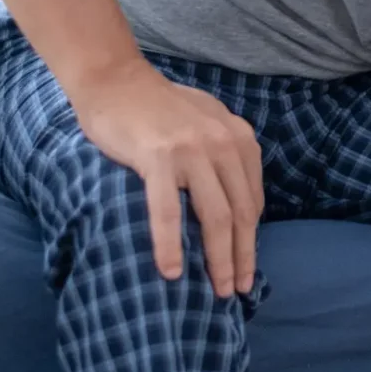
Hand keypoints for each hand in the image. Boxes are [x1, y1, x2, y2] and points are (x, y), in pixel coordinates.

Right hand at [73, 61, 263, 296]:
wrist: (118, 81)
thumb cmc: (160, 108)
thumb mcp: (208, 123)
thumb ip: (225, 155)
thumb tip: (238, 204)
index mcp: (238, 137)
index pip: (252, 199)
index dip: (251, 238)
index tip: (246, 267)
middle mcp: (223, 142)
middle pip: (240, 212)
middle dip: (242, 256)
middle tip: (236, 289)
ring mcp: (192, 150)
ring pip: (214, 216)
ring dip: (218, 258)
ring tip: (216, 290)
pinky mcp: (159, 157)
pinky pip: (168, 210)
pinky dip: (170, 244)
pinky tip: (171, 271)